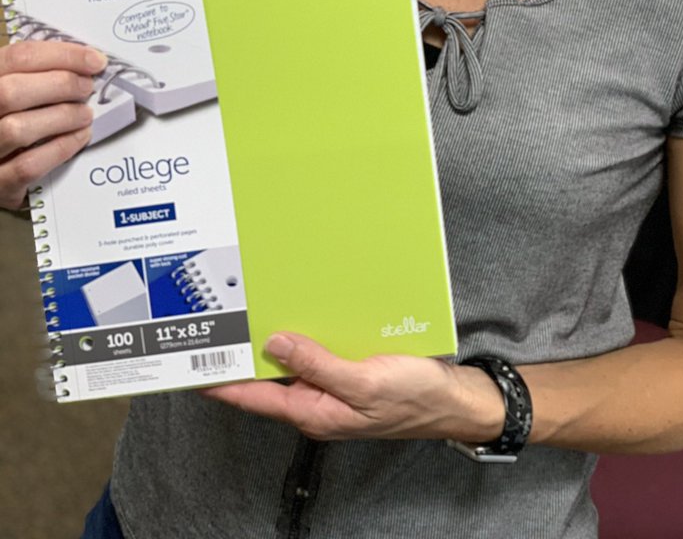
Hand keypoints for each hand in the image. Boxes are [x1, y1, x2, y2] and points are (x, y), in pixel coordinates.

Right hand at [0, 40, 106, 210]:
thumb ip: (39, 73)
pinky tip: (80, 137)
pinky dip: (60, 148)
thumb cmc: (10, 119)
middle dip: (60, 85)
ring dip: (63, 117)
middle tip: (87, 88)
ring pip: (17, 129)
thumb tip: (86, 62)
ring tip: (85, 114)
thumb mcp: (16, 89)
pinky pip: (27, 166)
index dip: (61, 55)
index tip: (95, 60)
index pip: (17, 57)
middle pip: (10, 91)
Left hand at [202, 332, 504, 443]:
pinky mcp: (347, 369)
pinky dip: (302, 334)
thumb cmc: (413, 398)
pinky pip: (315, 352)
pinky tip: (297, 311)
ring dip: (270, 340)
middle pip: (265, 379)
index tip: (189, 364)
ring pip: (289, 362)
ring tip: (243, 312)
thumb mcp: (365, 381)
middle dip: (239, 355)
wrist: (452, 400)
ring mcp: (331, 385)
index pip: (252, 398)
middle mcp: (315, 400)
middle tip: (211, 325)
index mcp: (312, 411)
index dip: (219, 382)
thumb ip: (318, 364)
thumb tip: (275, 343)